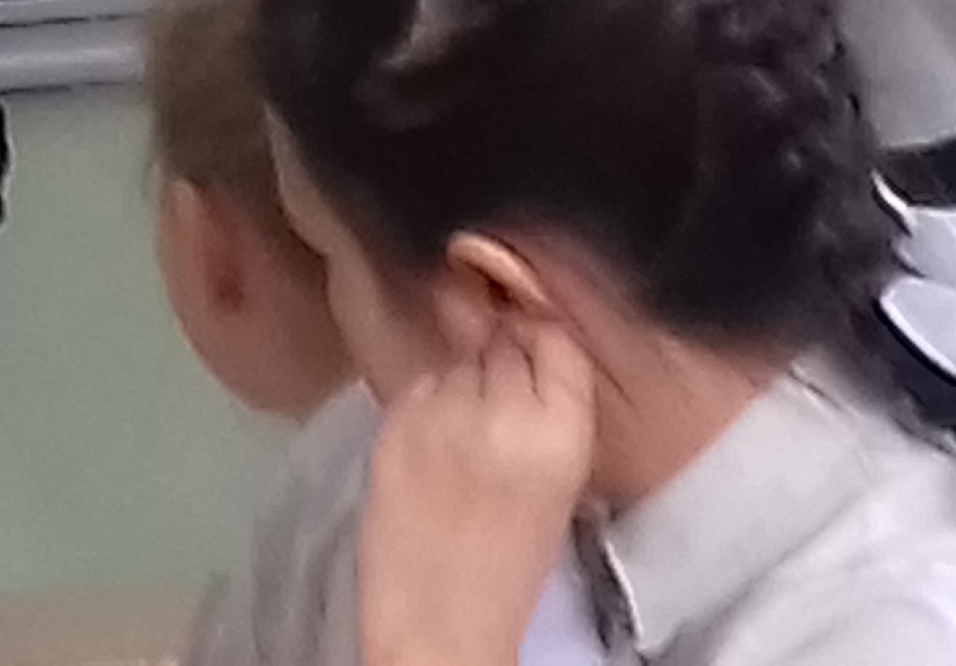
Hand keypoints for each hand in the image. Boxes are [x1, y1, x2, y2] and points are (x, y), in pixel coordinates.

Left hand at [359, 315, 593, 665]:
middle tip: (494, 399)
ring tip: (460, 431)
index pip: (557, 337)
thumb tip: (523, 336)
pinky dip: (425, 400)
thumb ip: (544, 409)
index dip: (541, 335)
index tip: (533, 346)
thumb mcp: (556, 482)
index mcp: (561, 432)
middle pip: (505, 335)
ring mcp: (443, 410)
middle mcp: (503, 409)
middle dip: (500, 355)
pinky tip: (430, 443)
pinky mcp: (394, 418)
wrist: (438, 620)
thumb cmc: (508, 562)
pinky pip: (419, 382)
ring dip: (460, 377)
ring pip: (458, 355)